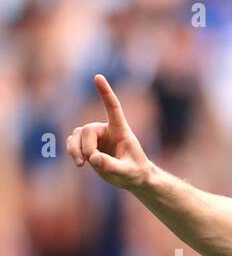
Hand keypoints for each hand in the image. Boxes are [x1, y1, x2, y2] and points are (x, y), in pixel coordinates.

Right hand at [66, 74, 152, 189]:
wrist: (132, 178)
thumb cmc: (135, 172)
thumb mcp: (128, 172)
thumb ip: (112, 166)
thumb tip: (93, 158)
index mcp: (121, 130)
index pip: (113, 108)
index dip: (105, 92)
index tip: (98, 77)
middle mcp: (106, 129)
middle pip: (88, 130)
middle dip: (87, 147)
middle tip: (93, 161)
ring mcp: (95, 137)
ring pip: (77, 135)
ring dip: (74, 149)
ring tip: (80, 164)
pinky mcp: (87, 145)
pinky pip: (73, 143)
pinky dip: (72, 151)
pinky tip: (79, 162)